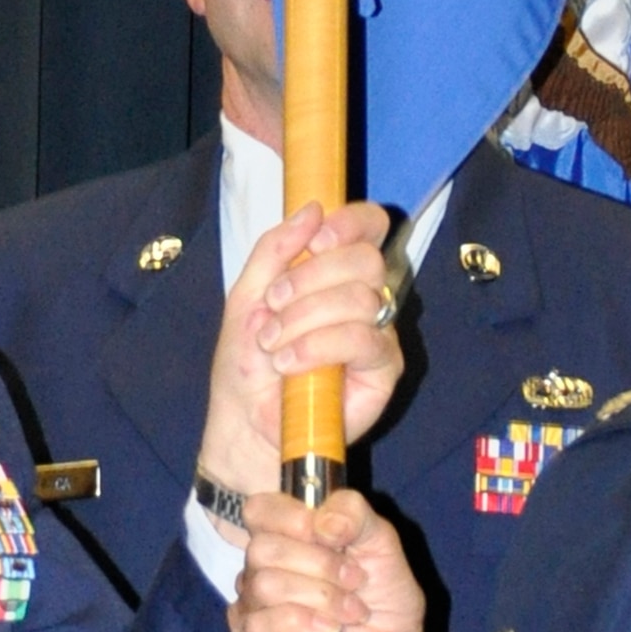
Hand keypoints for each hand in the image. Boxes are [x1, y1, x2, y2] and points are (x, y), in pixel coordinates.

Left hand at [196, 199, 398, 505]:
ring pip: (362, 298)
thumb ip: (274, 250)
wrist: (245, 421)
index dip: (350, 223)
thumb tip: (313, 209)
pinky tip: (290, 363)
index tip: (316, 239)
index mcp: (333, 271)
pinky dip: (319, 346)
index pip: (368, 226)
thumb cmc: (247, 363)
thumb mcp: (247, 295)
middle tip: (273, 307)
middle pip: (366, 259)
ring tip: (273, 344)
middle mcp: (364, 296)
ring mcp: (379, 332)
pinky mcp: (385, 368)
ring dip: (305, 318)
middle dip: (311, 278)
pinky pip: (365, 339)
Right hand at [229, 489, 427, 631]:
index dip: (292, 518)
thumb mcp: (383, 544)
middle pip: (263, 548)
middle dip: (320, 565)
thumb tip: (323, 522)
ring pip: (264, 585)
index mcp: (286, 536)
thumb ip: (355, 515)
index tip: (332, 537)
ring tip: (351, 612)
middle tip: (354, 581)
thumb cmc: (383, 599)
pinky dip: (300, 625)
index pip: (260, 510)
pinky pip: (259, 626)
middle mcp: (261, 568)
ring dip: (320, 598)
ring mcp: (251, 608)